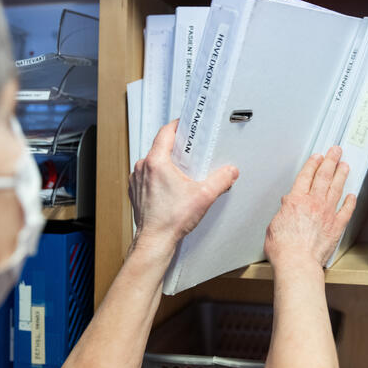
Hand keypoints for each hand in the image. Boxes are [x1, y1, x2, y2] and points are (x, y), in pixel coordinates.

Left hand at [129, 120, 238, 254]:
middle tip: (191, 150)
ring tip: (183, 171)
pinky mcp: (136, 191)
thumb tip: (230, 171)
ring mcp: (137, 180)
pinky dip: (159, 176)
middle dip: (176, 147)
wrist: (155, 241)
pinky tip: (172, 186)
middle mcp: (142, 168)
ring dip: (167, 163)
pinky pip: (148, 175)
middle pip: (160, 147)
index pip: (165, 132)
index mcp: (156, 162)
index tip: (187, 125)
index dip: (178, 126)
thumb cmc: (171, 220)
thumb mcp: (204, 196)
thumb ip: (221, 180)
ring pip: (153, 162)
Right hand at [264, 146, 355, 271]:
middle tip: (336, 152)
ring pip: (336, 189)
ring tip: (345, 166)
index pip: (306, 176)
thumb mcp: (274, 224)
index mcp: (296, 201)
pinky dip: (350, 202)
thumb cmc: (283, 248)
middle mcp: (313, 203)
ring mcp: (327, 213)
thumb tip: (287, 206)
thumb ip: (283, 212)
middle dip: (330, 161)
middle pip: (324, 177)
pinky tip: (352, 196)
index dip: (312, 164)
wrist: (297, 262)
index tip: (317, 157)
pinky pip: (346, 210)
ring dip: (341, 175)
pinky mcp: (336, 226)